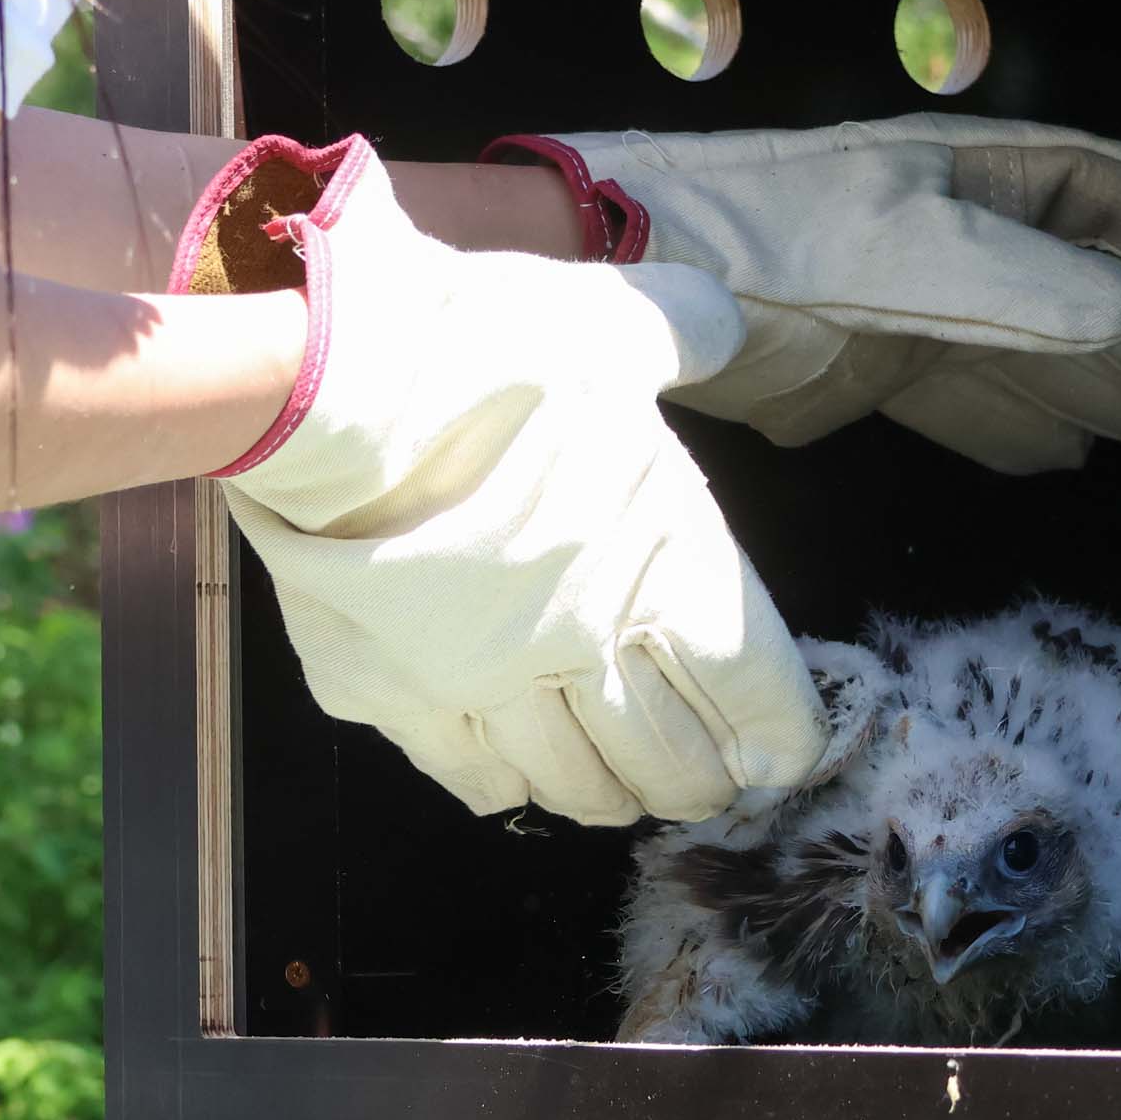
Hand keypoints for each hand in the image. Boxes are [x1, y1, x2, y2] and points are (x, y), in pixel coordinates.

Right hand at [171, 134, 824, 825]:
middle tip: (707, 787)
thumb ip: (684, 332)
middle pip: (666, 760)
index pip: (750, 687)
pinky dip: (509, 785)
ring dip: (608, 796)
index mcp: (666, 565)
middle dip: (698, 783)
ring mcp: (491, 682)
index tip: (785, 756)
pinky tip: (519, 777)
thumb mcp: (614, 323)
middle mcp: (588, 644)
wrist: (335, 395)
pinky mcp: (400, 697)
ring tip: (620, 795)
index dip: (779, 736)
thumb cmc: (488, 358)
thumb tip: (721, 323)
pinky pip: (472, 774)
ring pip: (572, 782)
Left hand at [486, 117, 1120, 472]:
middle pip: (1088, 282)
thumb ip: (1026, 287)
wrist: (624, 280)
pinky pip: (968, 399)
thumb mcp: (908, 253)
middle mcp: (949, 232)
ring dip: (1111, 388)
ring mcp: (905, 300)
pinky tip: (1069, 457)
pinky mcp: (857, 368)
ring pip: (1037, 348)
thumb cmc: (764, 244)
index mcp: (969, 177)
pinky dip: (1021, 429)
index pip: (1112, 193)